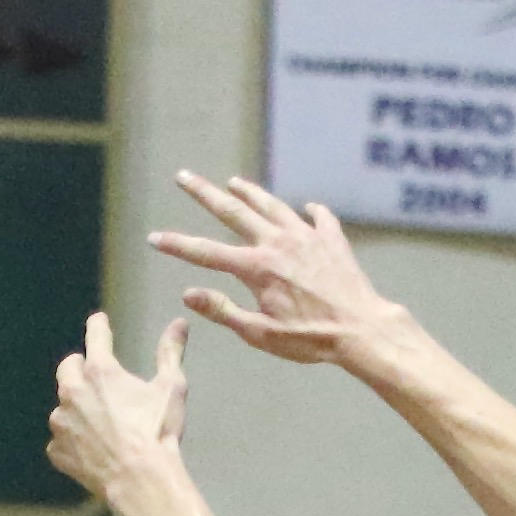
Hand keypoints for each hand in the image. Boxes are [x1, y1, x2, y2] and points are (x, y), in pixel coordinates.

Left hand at [42, 310, 193, 513]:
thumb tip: (180, 323)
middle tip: (93, 374)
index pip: (95, 336)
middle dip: (79, 367)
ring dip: (77, 409)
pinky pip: (62, 441)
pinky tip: (94, 450)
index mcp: (100, 371)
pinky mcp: (57, 451)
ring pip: (64, 407)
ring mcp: (61, 423)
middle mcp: (73, 392)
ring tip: (101, 423)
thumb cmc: (157, 433)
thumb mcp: (171, 387)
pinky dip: (74, 442)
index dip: (98, 326)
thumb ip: (170, 352)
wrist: (141, 481)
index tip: (99, 321)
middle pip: (68, 368)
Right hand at [148, 171, 417, 373]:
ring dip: (250, 192)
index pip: (206, 253)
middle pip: (233, 211)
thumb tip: (189, 293)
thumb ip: (223, 311)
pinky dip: (311, 212)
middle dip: (204, 193)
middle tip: (183, 176)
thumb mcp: (260, 334)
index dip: (177, 245)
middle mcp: (278, 243)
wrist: (362, 328)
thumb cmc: (310, 338)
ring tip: (234, 181)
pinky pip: (319, 219)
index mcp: (256, 268)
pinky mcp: (332, 240)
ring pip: (272, 205)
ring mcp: (306, 237)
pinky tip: (307, 208)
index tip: (154, 237)